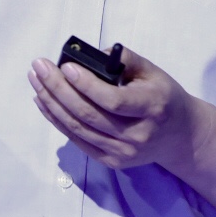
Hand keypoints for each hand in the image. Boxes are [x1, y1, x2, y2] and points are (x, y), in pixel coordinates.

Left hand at [28, 46, 207, 172]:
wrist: (180, 137)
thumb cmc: (164, 97)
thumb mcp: (154, 72)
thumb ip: (126, 60)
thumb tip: (92, 54)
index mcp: (152, 107)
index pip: (113, 100)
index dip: (86, 84)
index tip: (65, 66)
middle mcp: (137, 134)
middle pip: (89, 114)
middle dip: (58, 88)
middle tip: (39, 67)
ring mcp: (123, 153)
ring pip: (78, 128)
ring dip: (51, 103)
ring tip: (36, 81)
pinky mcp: (111, 162)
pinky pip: (78, 140)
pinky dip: (56, 120)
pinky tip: (44, 102)